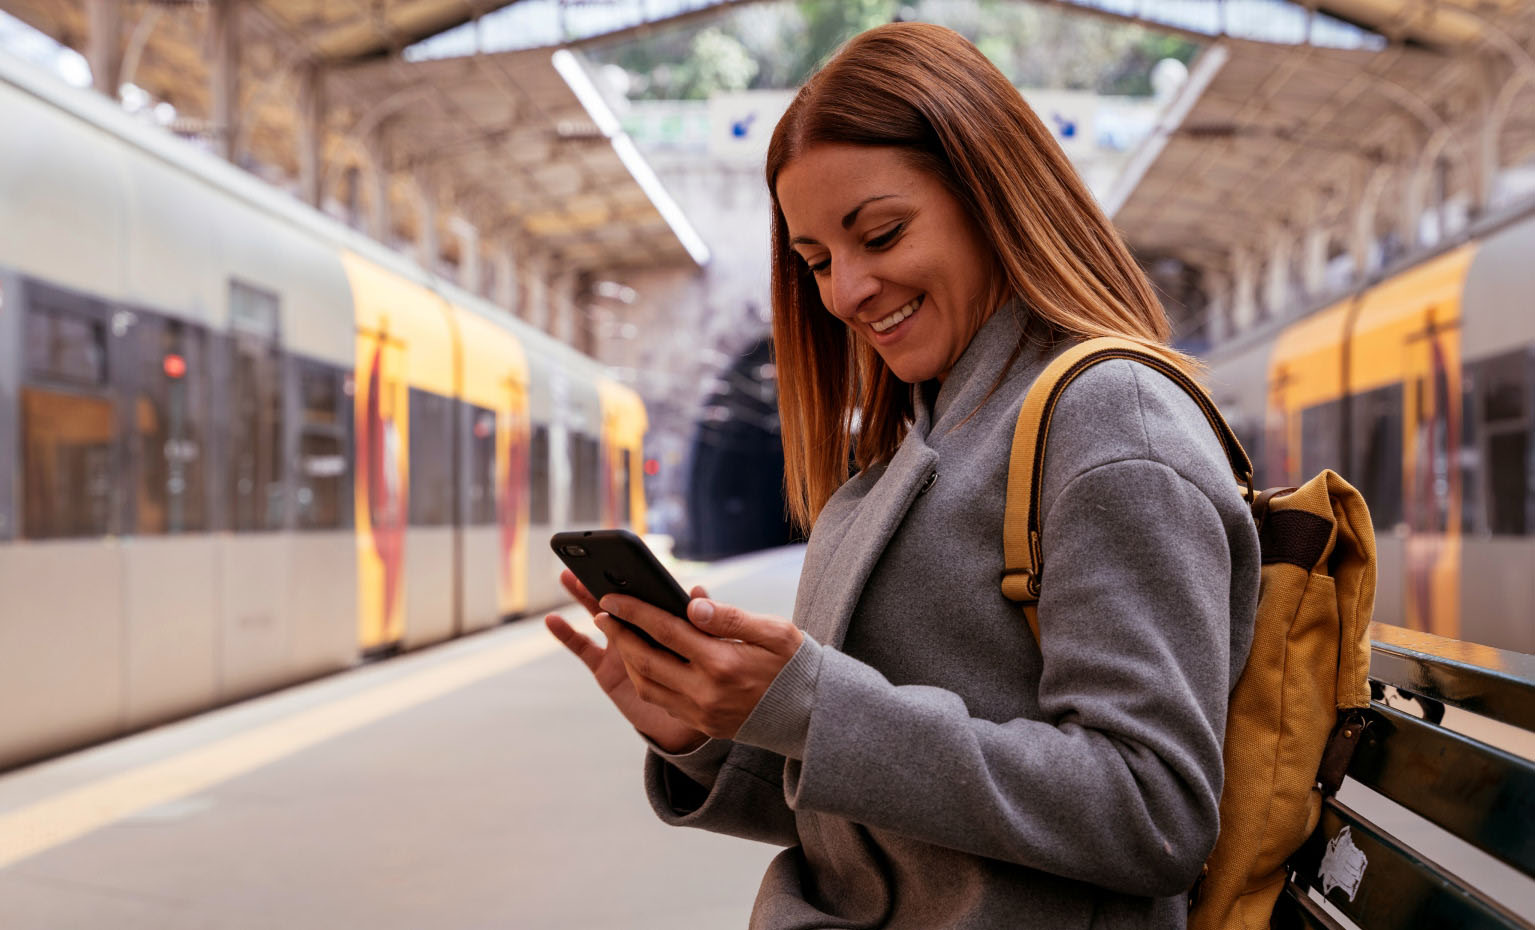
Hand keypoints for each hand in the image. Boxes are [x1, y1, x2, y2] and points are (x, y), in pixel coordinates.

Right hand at [545, 570, 707, 753]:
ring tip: (567, 575)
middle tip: (588, 557)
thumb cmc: (714, 679)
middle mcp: (643, 632)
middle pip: (621, 601)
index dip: (638, 576)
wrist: (701, 718)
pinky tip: (552, 620)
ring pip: (600, 617)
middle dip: (604, 579)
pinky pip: (584, 649)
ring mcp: (622, 649)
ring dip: (583, 597)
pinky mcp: (607, 670)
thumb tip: (698, 593)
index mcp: (669, 621)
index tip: (626, 558)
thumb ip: (714, 620)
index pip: (651, 594)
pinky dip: (567, 634)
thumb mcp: (723, 647)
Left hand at [596, 593, 802, 740]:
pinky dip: (647, 679)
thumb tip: (692, 603)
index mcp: (723, 664)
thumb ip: (730, 618)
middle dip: (620, 635)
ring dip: (628, 660)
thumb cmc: (794, 664)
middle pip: (647, 660)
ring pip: (648, 686)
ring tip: (619, 635)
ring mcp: (703, 713)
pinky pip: (662, 702)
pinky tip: (644, 661)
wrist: (813, 714)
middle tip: (601, 613)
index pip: (667, 631)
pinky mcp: (704, 725)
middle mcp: (707, 692)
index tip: (611, 597)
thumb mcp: (774, 632)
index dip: (635, 612)